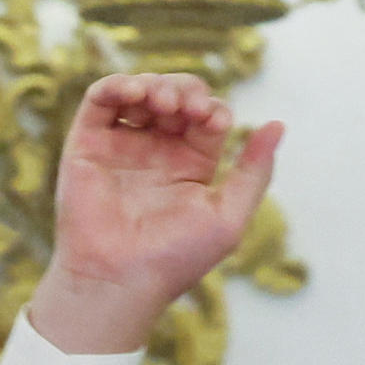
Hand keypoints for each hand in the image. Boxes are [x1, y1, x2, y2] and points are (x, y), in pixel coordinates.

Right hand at [23, 73, 282, 355]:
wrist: (120, 281)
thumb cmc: (175, 258)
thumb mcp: (229, 216)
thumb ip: (255, 171)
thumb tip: (277, 124)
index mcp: (190, 164)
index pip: (206, 115)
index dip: (212, 109)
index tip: (213, 123)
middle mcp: (155, 151)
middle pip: (175, 95)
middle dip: (186, 91)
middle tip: (188, 108)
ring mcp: (120, 147)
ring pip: (139, 91)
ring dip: (156, 84)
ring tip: (163, 102)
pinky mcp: (87, 145)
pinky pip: (100, 100)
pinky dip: (118, 85)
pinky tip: (136, 92)